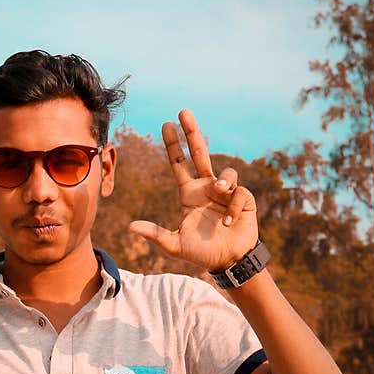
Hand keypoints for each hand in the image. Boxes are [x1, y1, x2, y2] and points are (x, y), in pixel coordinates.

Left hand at [129, 109, 257, 271]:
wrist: (228, 262)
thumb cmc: (201, 252)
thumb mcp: (175, 245)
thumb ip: (155, 234)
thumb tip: (130, 227)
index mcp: (189, 193)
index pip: (179, 164)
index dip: (172, 146)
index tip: (166, 125)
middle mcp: (207, 188)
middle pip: (199, 153)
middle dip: (191, 132)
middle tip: (183, 112)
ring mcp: (226, 193)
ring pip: (226, 173)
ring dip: (224, 179)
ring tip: (220, 192)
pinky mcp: (243, 200)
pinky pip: (240, 194)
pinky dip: (233, 207)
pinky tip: (228, 222)